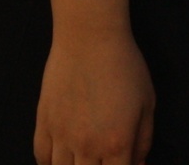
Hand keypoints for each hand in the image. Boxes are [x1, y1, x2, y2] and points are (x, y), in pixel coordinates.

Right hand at [34, 27, 155, 164]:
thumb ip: (143, 141)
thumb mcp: (147, 104)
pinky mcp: (43, 121)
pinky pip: (41, 156)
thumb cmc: (124, 66)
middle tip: (102, 158)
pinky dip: (49, 163)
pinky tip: (60, 157)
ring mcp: (61, 134)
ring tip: (82, 159)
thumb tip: (137, 164)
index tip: (123, 162)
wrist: (90, 36)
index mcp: (116, 144)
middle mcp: (87, 145)